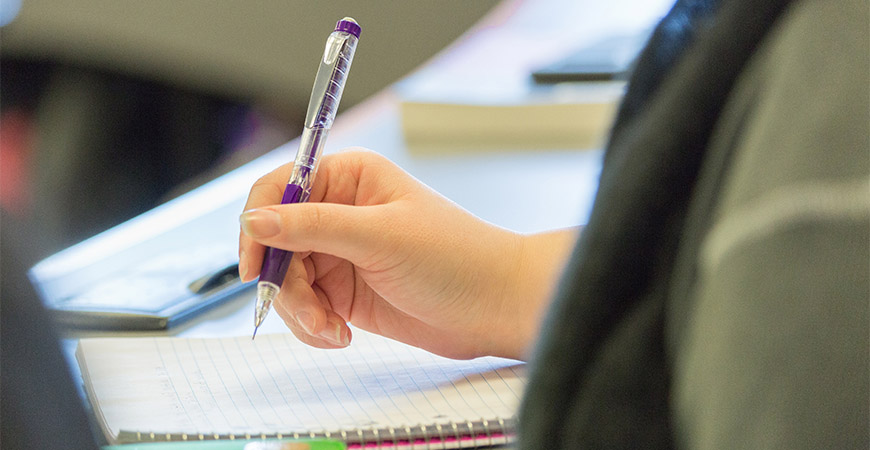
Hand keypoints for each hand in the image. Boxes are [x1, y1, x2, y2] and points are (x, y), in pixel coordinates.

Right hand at [239, 149, 575, 359]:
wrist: (494, 307)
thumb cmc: (455, 257)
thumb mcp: (380, 236)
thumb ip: (313, 227)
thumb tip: (254, 221)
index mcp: (349, 179)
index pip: (279, 188)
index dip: (258, 224)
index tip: (254, 264)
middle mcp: (338, 213)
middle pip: (275, 242)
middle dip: (283, 282)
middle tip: (308, 311)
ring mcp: (340, 254)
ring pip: (285, 280)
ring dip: (299, 312)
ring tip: (332, 330)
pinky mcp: (344, 292)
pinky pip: (305, 308)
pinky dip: (312, 326)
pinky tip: (341, 336)